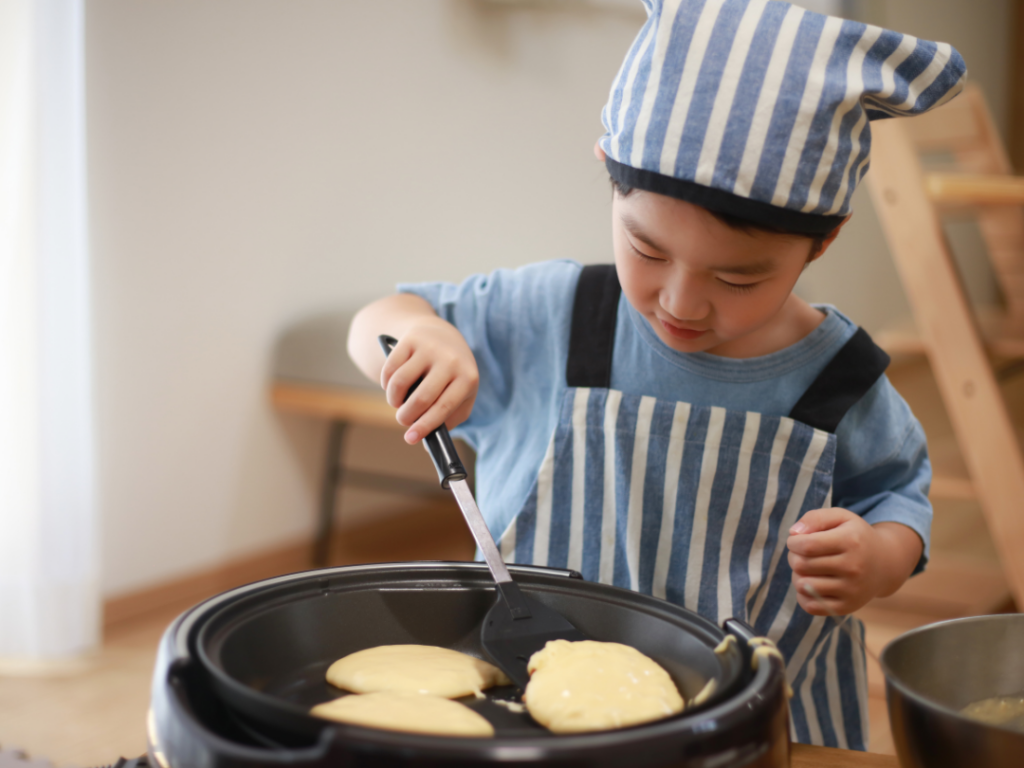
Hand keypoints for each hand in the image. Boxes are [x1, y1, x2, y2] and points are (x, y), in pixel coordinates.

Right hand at [379, 315, 478, 443]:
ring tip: (398, 403)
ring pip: (400, 383)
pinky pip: (390, 369)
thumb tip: (424, 444)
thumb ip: (447, 420)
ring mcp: (431, 348)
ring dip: (393, 400)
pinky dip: (386, 384)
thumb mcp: (460, 396)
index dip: (424, 426)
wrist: (445, 336)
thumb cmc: (452, 376)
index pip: (443, 408)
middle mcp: (451, 361)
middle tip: (402, 420)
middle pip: (421, 398)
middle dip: (406, 416)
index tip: (409, 439)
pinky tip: (392, 387)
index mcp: (467, 378)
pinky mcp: (411, 339)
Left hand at [786, 508, 886, 615]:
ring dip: (797, 575)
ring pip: (803, 585)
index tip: (796, 541)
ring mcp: (851, 590)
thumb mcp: (840, 517)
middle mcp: (853, 568)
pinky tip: (811, 584)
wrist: (885, 564)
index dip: (793, 542)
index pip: (807, 545)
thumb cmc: (855, 537)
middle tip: (802, 554)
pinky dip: (803, 595)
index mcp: (850, 542)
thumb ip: (815, 518)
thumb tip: (793, 533)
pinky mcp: (847, 607)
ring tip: (807, 568)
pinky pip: (810, 606)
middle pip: (802, 565)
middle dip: (794, 557)